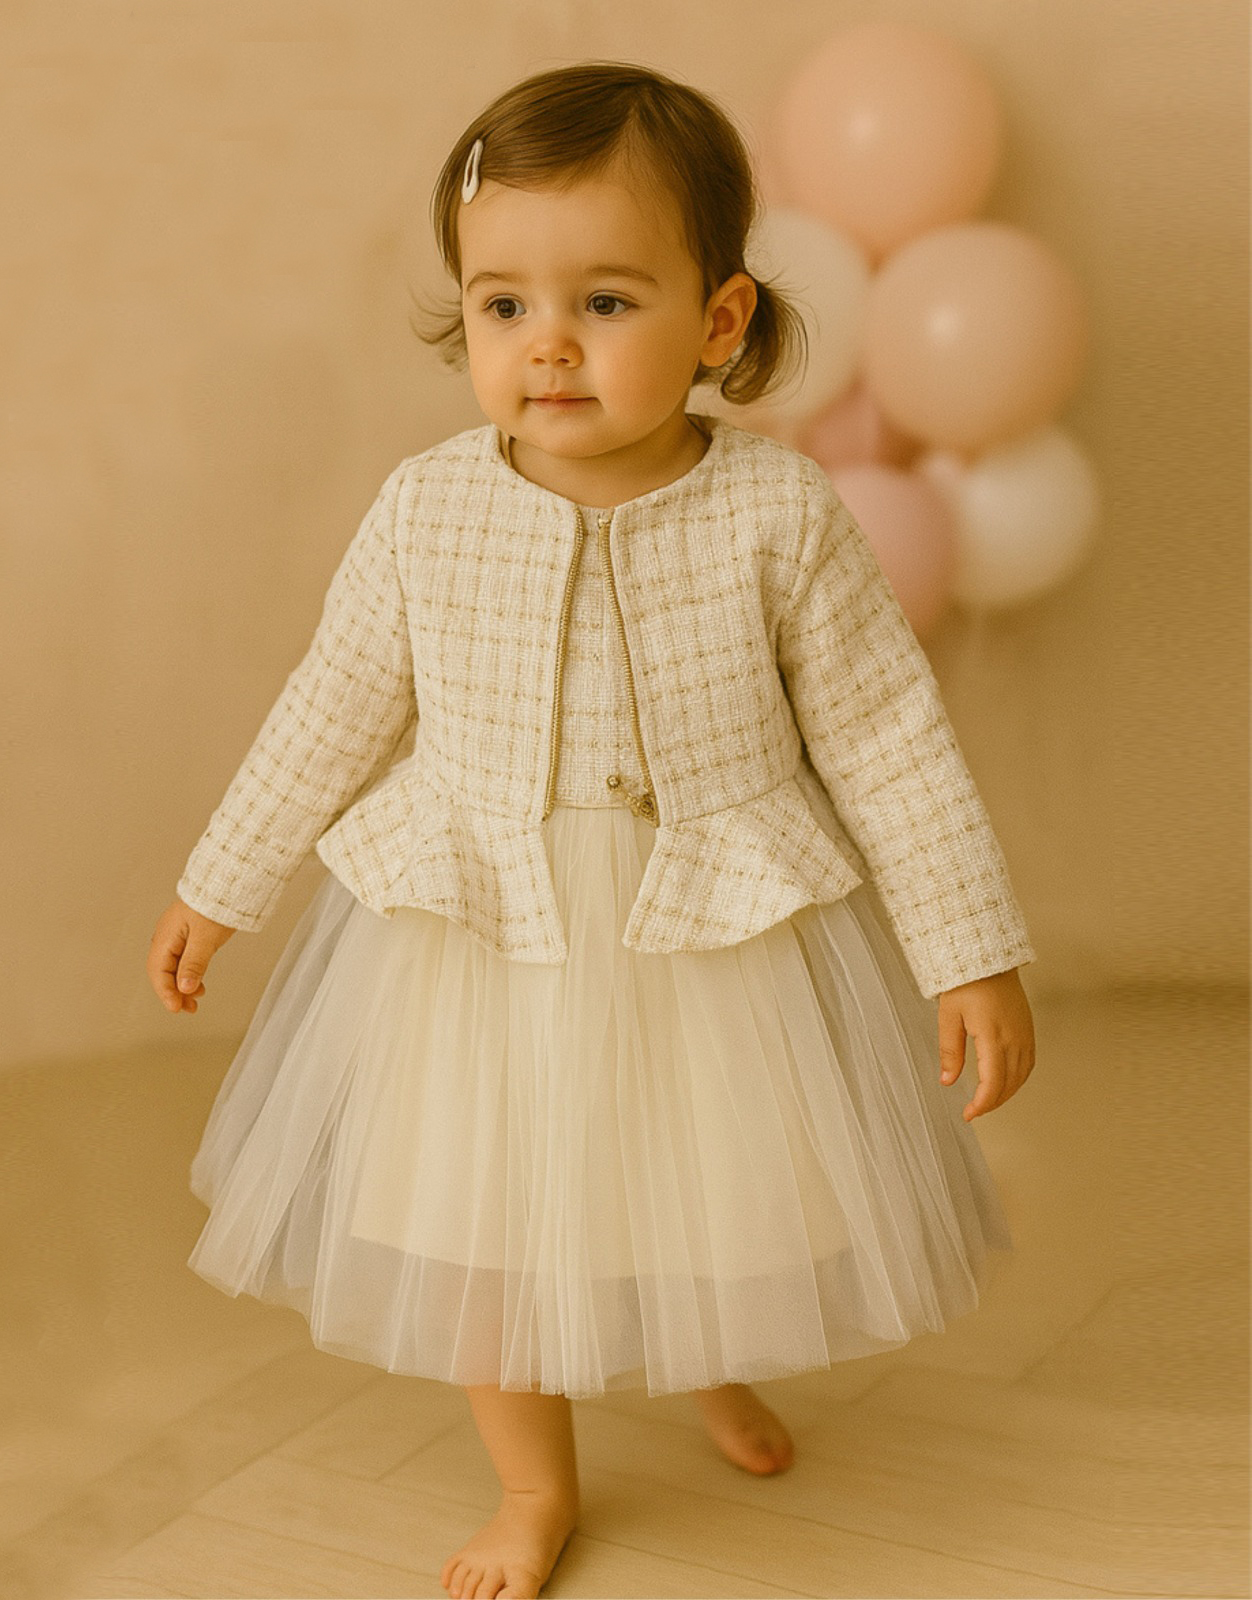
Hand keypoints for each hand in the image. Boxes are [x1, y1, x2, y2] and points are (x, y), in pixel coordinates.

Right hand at [147, 898, 235, 1013]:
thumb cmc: (215, 903)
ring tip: (194, 1002)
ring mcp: (178, 936)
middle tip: (187, 1009)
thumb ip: (194, 963)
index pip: (158, 971)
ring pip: (174, 968)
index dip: (166, 992)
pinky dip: (190, 975)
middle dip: (173, 993)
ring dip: (182, 986)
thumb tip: (184, 987)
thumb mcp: (206, 937)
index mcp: (165, 936)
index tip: (176, 1008)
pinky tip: (198, 985)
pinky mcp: (190, 936)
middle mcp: (167, 937)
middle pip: (163, 972)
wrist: (228, 882)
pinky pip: (184, 961)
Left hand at [937, 967, 1034, 1121]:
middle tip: (974, 1110)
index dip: (982, 1103)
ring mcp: (1025, 1034)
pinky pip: (1028, 1063)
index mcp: (993, 1036)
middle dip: (992, 1102)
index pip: (993, 1082)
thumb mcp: (949, 1016)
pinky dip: (1017, 1079)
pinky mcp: (1028, 1030)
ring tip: (987, 1100)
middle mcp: (1014, 1038)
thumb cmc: (966, 983)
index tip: (969, 1114)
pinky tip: (1005, 1082)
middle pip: (1009, 1084)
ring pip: (1021, 1076)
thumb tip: (947, 1081)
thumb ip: (950, 1051)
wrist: (989, 959)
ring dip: (1006, 1093)